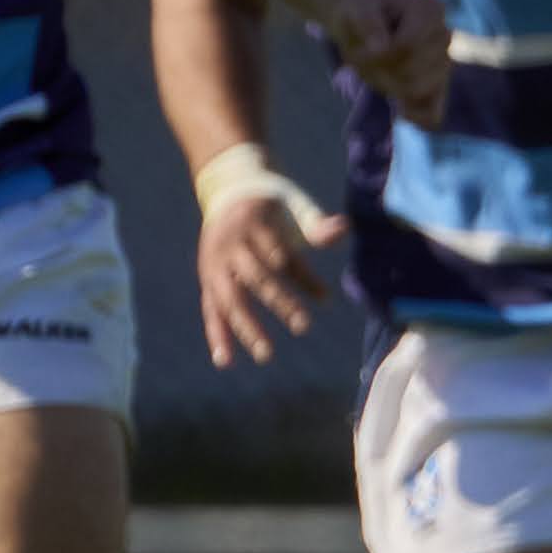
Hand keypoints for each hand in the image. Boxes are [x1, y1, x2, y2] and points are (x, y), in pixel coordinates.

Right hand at [198, 186, 343, 368]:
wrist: (229, 191)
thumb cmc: (272, 204)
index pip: (279, 252)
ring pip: (228, 299)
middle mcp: (229, 245)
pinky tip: (226, 360)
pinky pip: (210, 309)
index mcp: (252, 223)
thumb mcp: (294, 205)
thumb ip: (316, 223)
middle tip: (304, 326)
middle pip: (254, 278)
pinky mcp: (207, 279)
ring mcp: (214, 264)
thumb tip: (344, 229)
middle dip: (279, 302)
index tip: (323, 296)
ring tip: (266, 355)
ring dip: (246, 328)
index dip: (299, 273)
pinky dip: (217, 334)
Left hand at [324, 0, 453, 126]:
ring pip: (419, 91)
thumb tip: (382, 49)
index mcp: (430, 10)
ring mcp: (445, 62)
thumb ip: (367, 22)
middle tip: (363, 60)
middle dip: (380, 71)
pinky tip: (401, 110)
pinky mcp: (439, 86)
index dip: (377, 55)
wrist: (365, 22)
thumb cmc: (361, 11)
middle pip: (412, 72)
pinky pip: (434, 112)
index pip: (407, 46)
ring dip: (387, 86)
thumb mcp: (356, 8)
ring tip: (377, 71)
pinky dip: (417, 116)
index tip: (359, 50)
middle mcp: (444, 35)